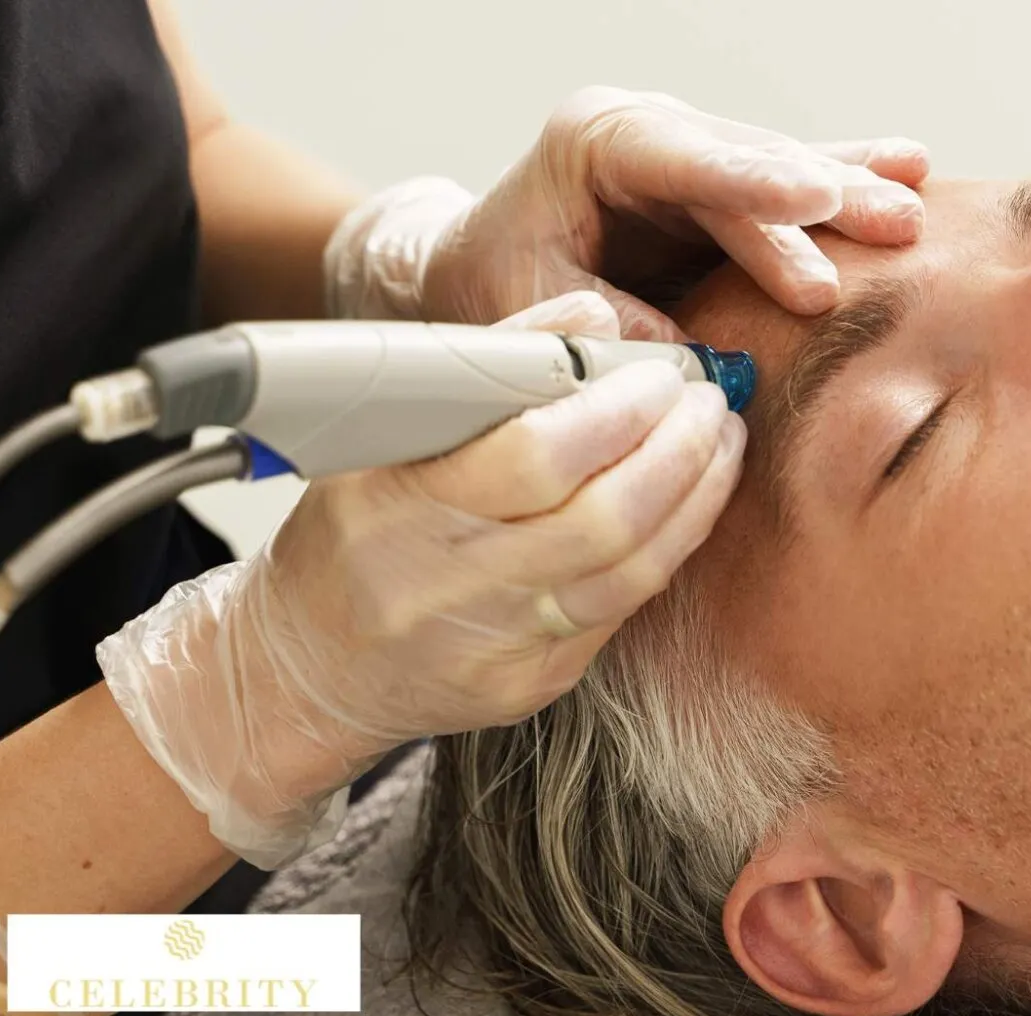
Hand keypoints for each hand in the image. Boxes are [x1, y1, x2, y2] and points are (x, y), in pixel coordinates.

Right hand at [98, 292, 742, 867]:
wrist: (310, 669)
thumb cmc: (352, 533)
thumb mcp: (381, 439)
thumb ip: (484, 369)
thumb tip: (592, 315)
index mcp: (401, 512)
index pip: (533, 458)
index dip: (616, 411)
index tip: (659, 374)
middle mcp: (449, 589)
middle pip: (602, 519)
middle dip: (676, 450)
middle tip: (708, 401)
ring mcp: (497, 649)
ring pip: (630, 572)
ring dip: (696, 496)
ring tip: (720, 440)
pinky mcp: (533, 685)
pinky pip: (624, 610)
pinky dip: (671, 546)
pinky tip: (693, 501)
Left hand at [325, 87, 930, 338]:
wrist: (474, 270)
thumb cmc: (494, 292)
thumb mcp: (533, 315)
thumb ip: (612, 332)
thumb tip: (697, 361)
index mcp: (592, 144)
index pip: (683, 159)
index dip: (754, 180)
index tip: (816, 197)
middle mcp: (649, 134)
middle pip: (750, 163)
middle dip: (826, 197)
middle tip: (892, 226)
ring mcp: (691, 154)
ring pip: (783, 169)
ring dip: (852, 193)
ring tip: (914, 212)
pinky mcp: (721, 186)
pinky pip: (792, 182)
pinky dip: (848, 181)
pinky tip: (910, 169)